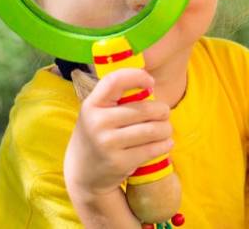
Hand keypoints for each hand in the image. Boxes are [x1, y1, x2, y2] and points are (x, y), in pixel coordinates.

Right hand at [64, 68, 173, 200]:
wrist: (82, 173)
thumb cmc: (97, 134)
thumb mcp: (96, 112)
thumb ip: (115, 97)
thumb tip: (149, 81)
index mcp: (91, 105)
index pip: (115, 81)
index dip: (137, 76)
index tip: (151, 82)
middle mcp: (97, 123)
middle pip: (144, 109)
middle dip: (162, 110)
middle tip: (164, 113)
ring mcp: (107, 144)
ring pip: (153, 130)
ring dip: (166, 128)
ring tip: (166, 129)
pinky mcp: (119, 163)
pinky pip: (152, 149)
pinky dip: (165, 144)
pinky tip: (166, 142)